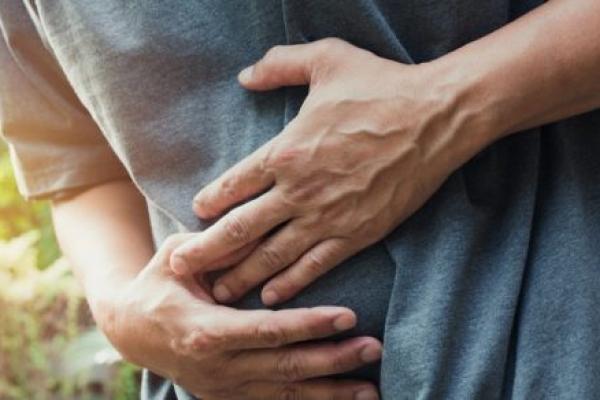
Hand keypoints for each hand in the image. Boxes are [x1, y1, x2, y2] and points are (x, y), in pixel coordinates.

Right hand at [105, 233, 381, 399]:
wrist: (130, 330)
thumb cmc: (157, 286)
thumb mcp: (176, 258)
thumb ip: (216, 246)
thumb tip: (260, 229)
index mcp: (206, 329)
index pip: (269, 330)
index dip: (310, 325)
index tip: (349, 316)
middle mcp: (218, 366)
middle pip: (286, 367)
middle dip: (333, 360)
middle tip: (373, 347)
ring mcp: (223, 388)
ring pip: (285, 395)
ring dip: (330, 392)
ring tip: (370, 390)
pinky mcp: (227, 397)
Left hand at [171, 38, 488, 304]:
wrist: (435, 119)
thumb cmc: (381, 87)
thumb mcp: (327, 59)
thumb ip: (280, 65)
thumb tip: (245, 76)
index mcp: (286, 150)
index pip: (233, 184)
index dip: (208, 203)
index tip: (193, 216)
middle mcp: (299, 190)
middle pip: (241, 229)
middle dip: (206, 251)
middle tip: (180, 268)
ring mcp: (327, 216)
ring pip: (272, 255)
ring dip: (241, 276)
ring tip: (218, 292)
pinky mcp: (357, 234)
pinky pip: (315, 265)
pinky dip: (290, 283)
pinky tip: (270, 296)